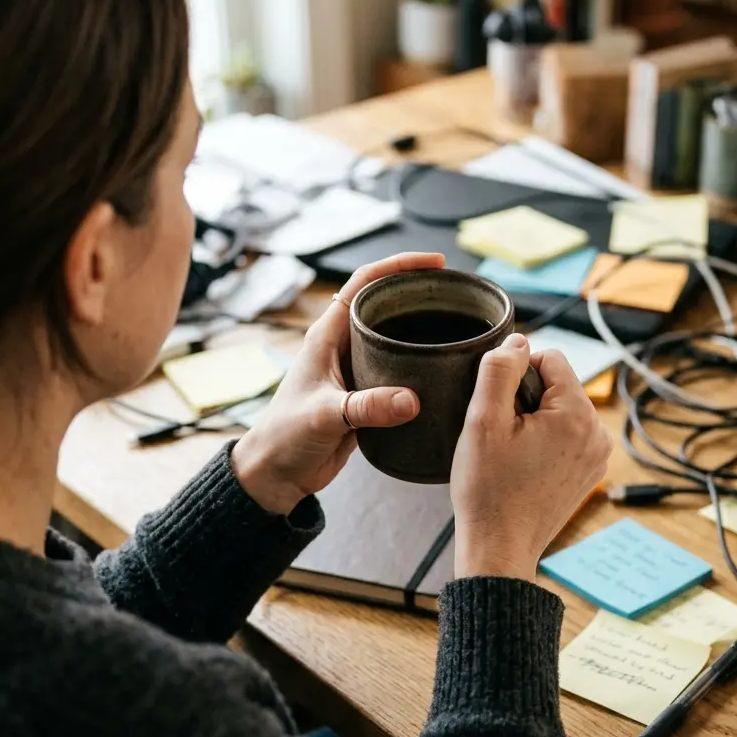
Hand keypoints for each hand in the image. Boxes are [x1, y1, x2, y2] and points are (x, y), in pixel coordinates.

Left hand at [231, 252, 445, 512]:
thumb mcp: (326, 417)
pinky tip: (444, 368)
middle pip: (384, 302)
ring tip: (459, 323)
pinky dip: (421, 362)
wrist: (277, 473)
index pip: (364, 282)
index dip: (398, 265)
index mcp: (327, 334)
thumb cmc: (286, 437)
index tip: (435, 263)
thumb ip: (367, 407)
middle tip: (456, 292)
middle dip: (419, 291)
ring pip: (394, 335)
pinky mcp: (366, 394)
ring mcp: (355, 368)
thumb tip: (412, 399)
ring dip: (422, 327)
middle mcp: (342, 344)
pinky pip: (398, 368)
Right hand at [450, 333, 611, 581]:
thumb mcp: (482, 421)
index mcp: (577, 414)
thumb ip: (499, 369)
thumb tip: (517, 341)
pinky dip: (545, 439)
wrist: (499, 548)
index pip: (550, 358)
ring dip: (535, 417)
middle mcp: (598, 432)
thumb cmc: (488, 489)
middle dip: (526, 396)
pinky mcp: (590, 471)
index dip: (516, 371)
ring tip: (510, 451)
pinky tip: (522, 464)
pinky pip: (567, 434)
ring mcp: (598, 455)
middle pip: (558, 383)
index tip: (496, 404)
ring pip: (561, 408)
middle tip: (500, 433)